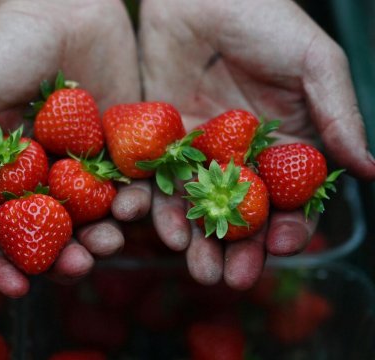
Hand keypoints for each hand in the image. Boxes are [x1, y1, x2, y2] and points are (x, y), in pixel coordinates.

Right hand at [0, 0, 142, 296]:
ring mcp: (83, 168)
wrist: (64, 1)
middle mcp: (40, 179)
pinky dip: (135, 206)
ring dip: (101, 241)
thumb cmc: (5, 43)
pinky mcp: (121, 151)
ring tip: (111, 241)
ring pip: (91, 221)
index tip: (13, 287)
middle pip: (47, 237)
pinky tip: (137, 208)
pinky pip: (130, 188)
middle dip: (60, 262)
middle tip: (77, 267)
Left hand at [138, 0, 374, 288]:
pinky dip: (155, 206)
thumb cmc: (264, 16)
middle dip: (237, 249)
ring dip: (196, 240)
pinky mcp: (159, 141)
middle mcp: (241, 155)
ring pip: (198, 207)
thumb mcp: (313, 61)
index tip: (279, 245)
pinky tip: (154, 226)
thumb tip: (371, 171)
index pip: (289, 199)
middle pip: (241, 214)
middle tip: (227, 278)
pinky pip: (156, 181)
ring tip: (193, 266)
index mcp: (285, 143)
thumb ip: (338, 114)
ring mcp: (199, 151)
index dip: (288, 226)